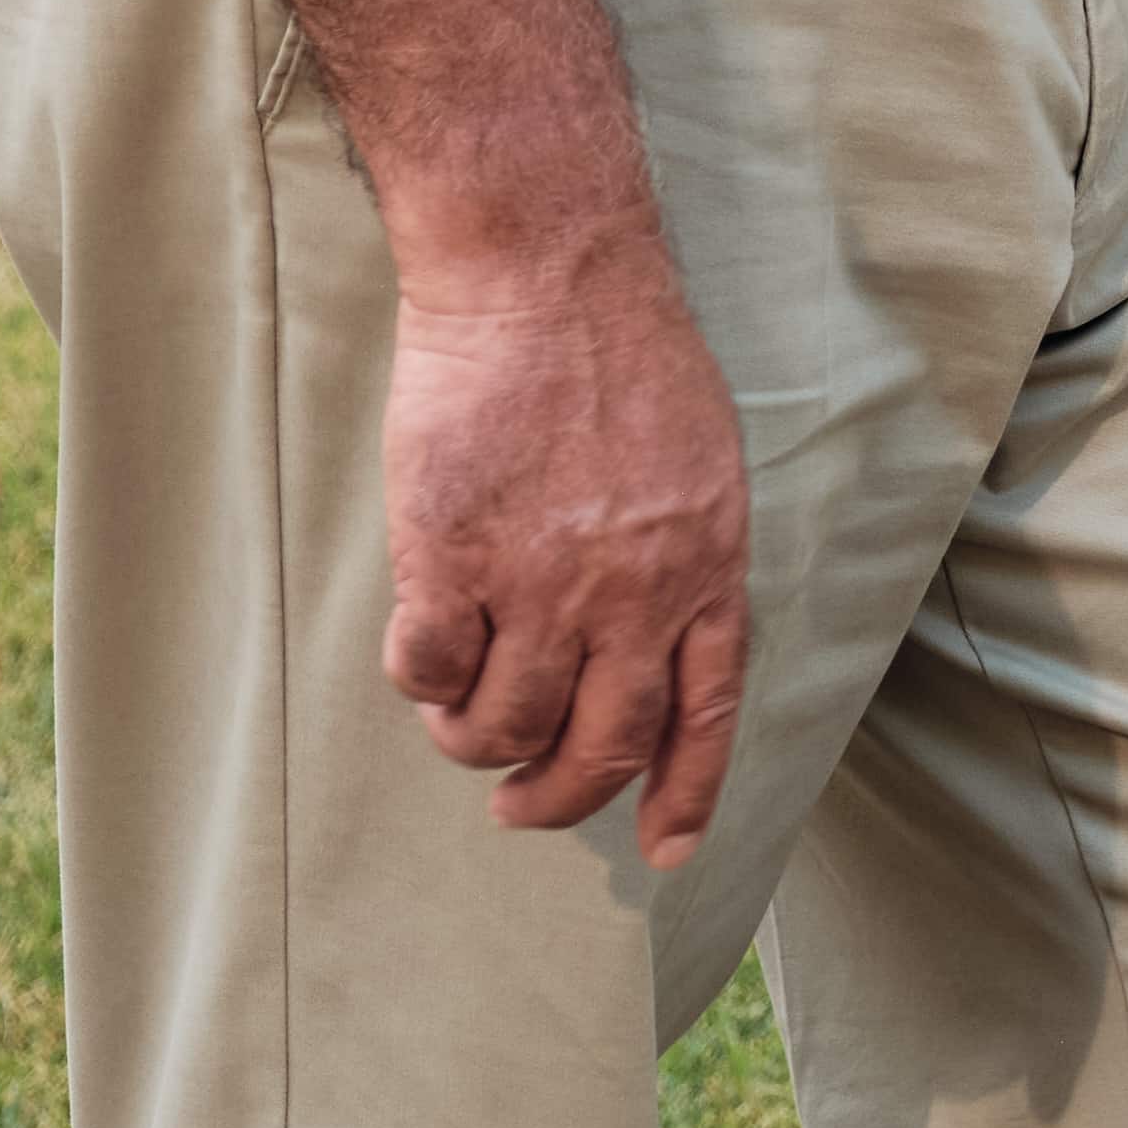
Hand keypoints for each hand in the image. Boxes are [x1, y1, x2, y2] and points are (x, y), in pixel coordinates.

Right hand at [381, 236, 756, 860]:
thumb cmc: (625, 358)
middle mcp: (633, 590)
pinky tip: (425, 645)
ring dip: (476, 739)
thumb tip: (651, 655)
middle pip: (599, 744)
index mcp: (707, 566)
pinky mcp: (450, 557)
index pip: (707, 713)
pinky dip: (419, 680)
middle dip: (556, 798)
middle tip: (520, 805)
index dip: (684, 793)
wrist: (547, 276)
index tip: (664, 850)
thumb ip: (685, 564)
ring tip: (463, 714)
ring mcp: (541, 579)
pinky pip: (426, 670)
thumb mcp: (703, 466)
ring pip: (503, 724)